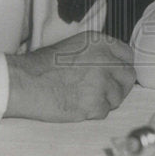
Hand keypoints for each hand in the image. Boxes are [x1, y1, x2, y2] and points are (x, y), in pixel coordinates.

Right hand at [4, 32, 135, 121]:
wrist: (25, 82)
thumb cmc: (43, 66)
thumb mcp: (74, 46)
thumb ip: (98, 54)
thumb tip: (113, 66)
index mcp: (100, 43)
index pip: (128, 55)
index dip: (122, 67)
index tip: (116, 74)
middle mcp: (105, 60)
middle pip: (128, 76)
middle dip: (119, 85)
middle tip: (104, 91)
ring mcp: (101, 82)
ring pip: (118, 97)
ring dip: (105, 100)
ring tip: (85, 97)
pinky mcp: (95, 103)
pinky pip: (104, 111)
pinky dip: (94, 112)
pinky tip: (78, 105)